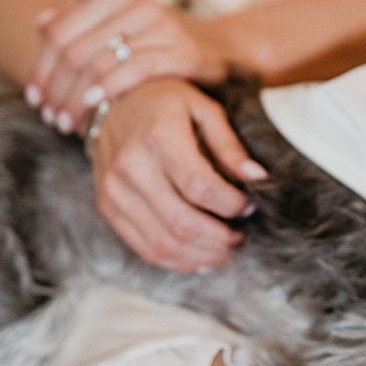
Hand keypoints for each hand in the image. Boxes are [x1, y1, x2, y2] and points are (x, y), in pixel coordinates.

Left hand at [26, 0, 234, 133]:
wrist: (223, 48)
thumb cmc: (162, 43)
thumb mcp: (123, 27)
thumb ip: (83, 23)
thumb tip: (41, 25)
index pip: (59, 31)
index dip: (41, 67)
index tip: (34, 98)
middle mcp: (138, 4)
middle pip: (75, 50)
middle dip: (56, 89)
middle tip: (49, 118)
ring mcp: (162, 26)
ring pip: (99, 62)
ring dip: (76, 99)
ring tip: (66, 123)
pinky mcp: (184, 51)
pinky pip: (136, 70)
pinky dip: (109, 89)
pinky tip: (94, 106)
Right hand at [90, 78, 267, 271]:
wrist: (113, 106)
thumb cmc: (165, 105)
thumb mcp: (203, 109)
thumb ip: (229, 145)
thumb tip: (258, 179)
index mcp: (158, 136)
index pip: (200, 187)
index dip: (231, 204)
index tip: (248, 205)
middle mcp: (130, 167)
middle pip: (181, 223)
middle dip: (220, 238)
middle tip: (240, 235)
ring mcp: (113, 192)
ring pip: (164, 244)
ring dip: (202, 255)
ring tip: (225, 249)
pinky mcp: (107, 209)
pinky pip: (145, 248)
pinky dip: (178, 261)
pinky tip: (200, 257)